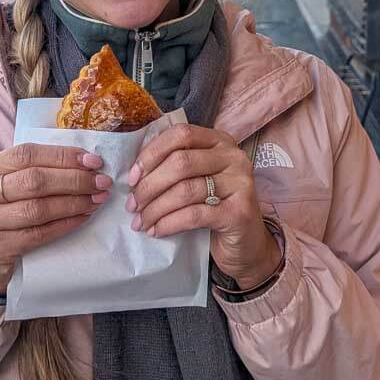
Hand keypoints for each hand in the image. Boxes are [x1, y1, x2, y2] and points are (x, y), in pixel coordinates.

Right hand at [0, 143, 110, 295]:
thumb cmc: (0, 215)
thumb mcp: (5, 186)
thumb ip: (33, 170)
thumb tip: (84, 161)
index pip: (26, 154)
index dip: (62, 156)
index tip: (93, 161)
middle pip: (33, 181)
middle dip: (73, 180)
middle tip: (102, 182)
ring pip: (36, 209)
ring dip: (73, 203)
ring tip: (97, 199)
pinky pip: (36, 234)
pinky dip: (64, 225)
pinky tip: (82, 218)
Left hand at [126, 124, 279, 289]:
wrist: (247, 245)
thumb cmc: (214, 207)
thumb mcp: (197, 179)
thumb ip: (175, 166)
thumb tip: (134, 172)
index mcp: (220, 141)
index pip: (181, 134)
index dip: (151, 153)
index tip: (132, 177)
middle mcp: (234, 157)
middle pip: (181, 163)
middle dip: (149, 185)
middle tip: (132, 205)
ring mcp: (240, 184)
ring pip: (185, 191)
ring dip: (155, 208)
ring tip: (140, 222)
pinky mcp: (239, 212)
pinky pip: (194, 215)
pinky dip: (169, 223)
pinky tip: (156, 231)